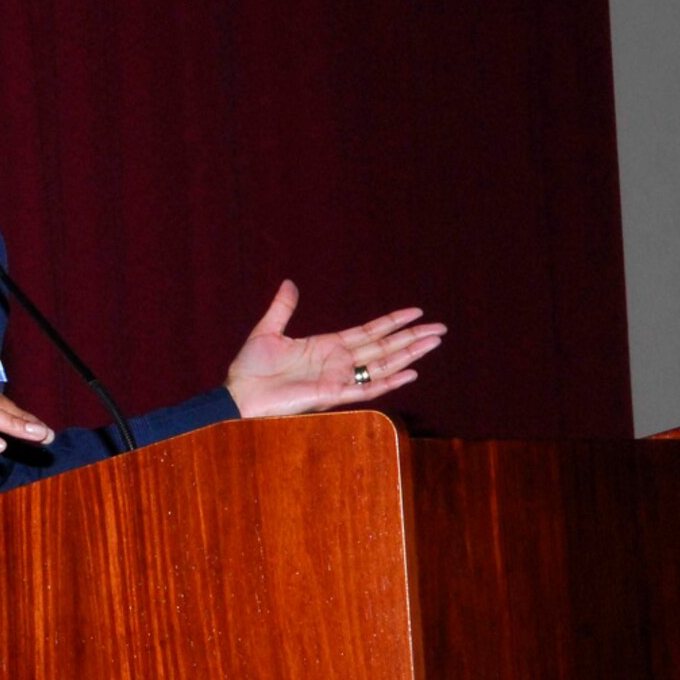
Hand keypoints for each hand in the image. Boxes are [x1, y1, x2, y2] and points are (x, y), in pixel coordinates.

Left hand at [223, 280, 444, 417]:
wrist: (239, 394)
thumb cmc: (250, 368)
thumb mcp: (268, 331)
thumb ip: (282, 308)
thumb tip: (290, 283)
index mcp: (327, 346)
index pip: (369, 332)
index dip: (393, 322)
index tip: (416, 312)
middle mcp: (338, 363)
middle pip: (384, 347)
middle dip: (412, 337)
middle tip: (440, 328)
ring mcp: (338, 379)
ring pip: (383, 365)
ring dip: (409, 354)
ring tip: (434, 343)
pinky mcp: (333, 396)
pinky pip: (368, 389)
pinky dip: (390, 381)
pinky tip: (411, 372)